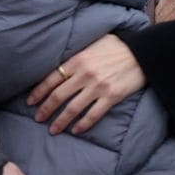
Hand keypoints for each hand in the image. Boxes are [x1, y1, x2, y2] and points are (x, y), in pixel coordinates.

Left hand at [28, 34, 144, 134]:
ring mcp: (98, 87)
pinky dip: (83, 124)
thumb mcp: (93, 44)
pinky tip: (76, 130)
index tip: (31, 102)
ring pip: (73, 108)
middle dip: (46, 109)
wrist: (143, 52)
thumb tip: (62, 65)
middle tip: (38, 119)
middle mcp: (85, 74)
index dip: (39, 92)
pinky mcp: (111, 97)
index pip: (52, 78)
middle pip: (59, 96)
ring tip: (53, 129)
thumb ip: (78, 55)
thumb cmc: (118, 46)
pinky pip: (93, 115)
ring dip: (60, 121)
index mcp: (78, 60)